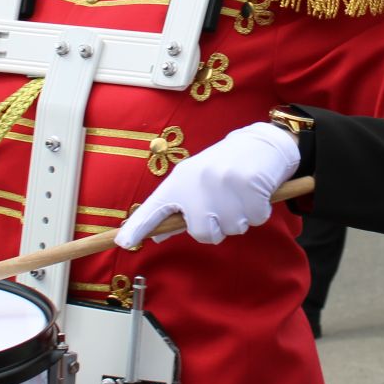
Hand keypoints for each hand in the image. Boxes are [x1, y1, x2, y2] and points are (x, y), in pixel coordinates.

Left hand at [115, 122, 299, 247]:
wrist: (261, 142)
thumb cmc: (225, 166)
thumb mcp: (195, 181)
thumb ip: (177, 208)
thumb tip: (157, 234)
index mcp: (181, 180)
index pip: (154, 206)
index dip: (138, 226)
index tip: (122, 242)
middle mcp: (198, 181)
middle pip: (202, 233)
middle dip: (217, 228)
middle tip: (224, 207)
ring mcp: (224, 183)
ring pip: (233, 229)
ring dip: (241, 218)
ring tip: (240, 195)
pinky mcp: (250, 185)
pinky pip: (256, 219)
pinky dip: (260, 211)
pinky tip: (257, 192)